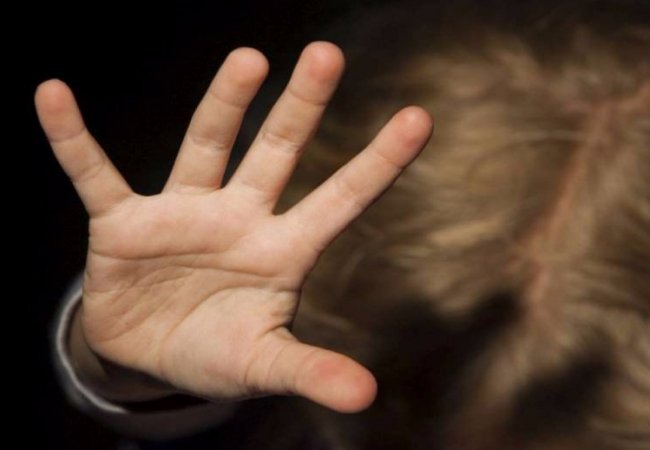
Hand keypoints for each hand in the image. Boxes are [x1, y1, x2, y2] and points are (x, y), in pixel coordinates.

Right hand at [36, 42, 432, 412]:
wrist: (151, 357)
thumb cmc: (217, 353)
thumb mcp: (264, 364)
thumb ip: (309, 372)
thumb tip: (366, 396)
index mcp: (281, 250)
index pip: (341, 200)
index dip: (379, 161)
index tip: (421, 118)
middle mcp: (238, 217)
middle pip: (278, 151)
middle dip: (301, 106)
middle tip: (328, 54)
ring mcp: (182, 212)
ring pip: (205, 146)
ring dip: (224, 104)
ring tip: (249, 60)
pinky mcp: (123, 223)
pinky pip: (94, 174)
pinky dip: (72, 140)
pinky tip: (53, 94)